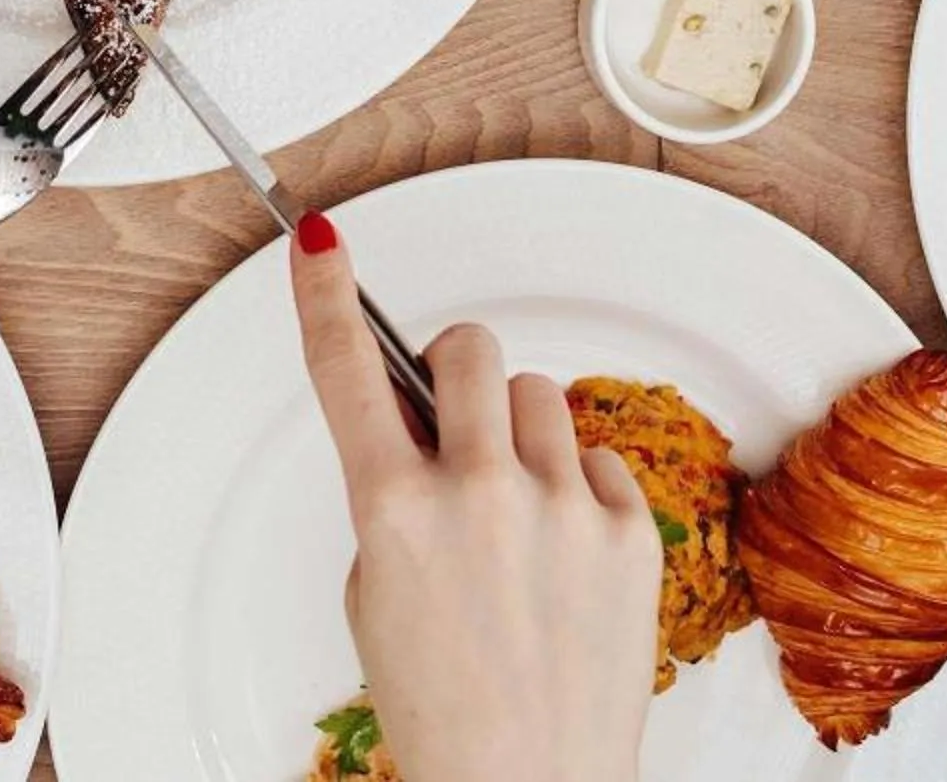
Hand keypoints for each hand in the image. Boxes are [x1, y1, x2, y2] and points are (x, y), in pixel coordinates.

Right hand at [289, 215, 661, 781]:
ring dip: (520, 434)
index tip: (319, 241)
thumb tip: (415, 427)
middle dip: (455, 372)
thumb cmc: (445, 707)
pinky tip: (561, 555)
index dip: (326, 293)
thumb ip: (391, 496)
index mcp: (394, 511)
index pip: (346, 369)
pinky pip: (593, 459)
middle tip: (455, 416)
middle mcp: (478, 494)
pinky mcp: (628, 530)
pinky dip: (574, 491)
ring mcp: (559, 508)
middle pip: (468, 351)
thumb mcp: (376, 593)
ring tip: (515, 514)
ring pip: (540, 396)